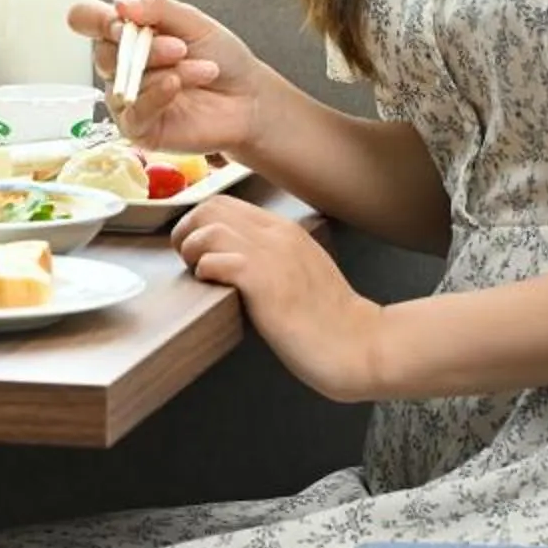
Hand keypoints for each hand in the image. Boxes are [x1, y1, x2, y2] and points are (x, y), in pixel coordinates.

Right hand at [65, 0, 267, 156]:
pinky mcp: (139, 127)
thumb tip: (121, 4)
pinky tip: (178, 86)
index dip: (96, 19)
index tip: (123, 20)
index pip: (86, 20)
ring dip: (166, 70)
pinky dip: (156, 95)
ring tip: (202, 69)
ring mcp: (126, 97)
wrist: (250, 98)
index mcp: (126, 33)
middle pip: (102, 52)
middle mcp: (120, 65)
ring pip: (123, 80)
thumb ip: (157, 8)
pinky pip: (133, 112)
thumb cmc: (222, 58)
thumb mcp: (194, 22)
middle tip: (180, 48)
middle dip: (145, 47)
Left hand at [174, 194, 386, 402]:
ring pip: (209, 228)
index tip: (195, 248)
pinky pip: (216, 260)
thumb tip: (232, 256)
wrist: (360, 345)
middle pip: (210, 207)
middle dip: (187, 230)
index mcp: (285, 230)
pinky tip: (213, 287)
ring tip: (199, 273)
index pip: (225, 203)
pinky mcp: (265, 283)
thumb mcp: (301, 269)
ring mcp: (272, 256)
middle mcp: (277, 235)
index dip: (199, 222)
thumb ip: (272, 254)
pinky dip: (205, 271)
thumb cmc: (329, 319)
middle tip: (189, 260)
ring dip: (192, 250)